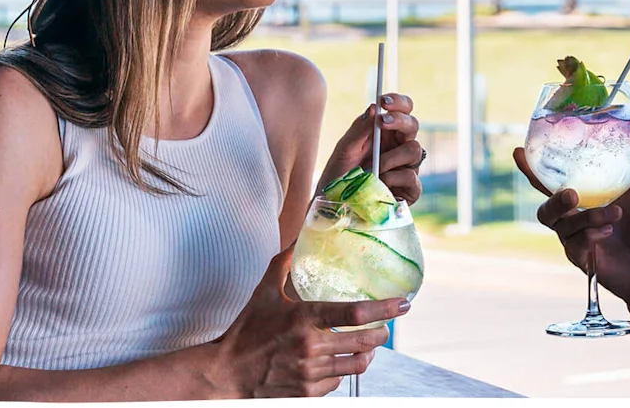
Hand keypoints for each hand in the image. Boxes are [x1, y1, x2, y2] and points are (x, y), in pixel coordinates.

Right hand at [213, 246, 407, 397]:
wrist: (225, 373)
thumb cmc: (246, 330)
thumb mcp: (264, 292)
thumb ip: (285, 263)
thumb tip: (300, 236)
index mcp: (304, 318)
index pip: (356, 313)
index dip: (385, 308)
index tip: (403, 304)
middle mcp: (311, 347)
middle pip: (366, 342)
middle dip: (382, 333)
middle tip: (385, 326)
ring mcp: (311, 373)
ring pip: (357, 364)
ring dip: (367, 354)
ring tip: (368, 345)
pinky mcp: (308, 393)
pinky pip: (339, 382)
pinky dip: (343, 371)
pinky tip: (339, 362)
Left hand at [320, 94, 422, 204]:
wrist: (335, 209)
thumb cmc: (339, 177)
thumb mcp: (344, 150)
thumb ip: (359, 129)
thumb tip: (374, 107)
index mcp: (386, 134)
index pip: (402, 111)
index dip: (399, 102)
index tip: (385, 100)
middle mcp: (399, 148)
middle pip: (414, 124)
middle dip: (400, 120)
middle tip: (383, 122)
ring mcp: (406, 168)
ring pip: (415, 150)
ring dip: (391, 156)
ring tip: (373, 168)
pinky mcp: (410, 190)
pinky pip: (412, 177)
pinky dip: (394, 178)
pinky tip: (381, 183)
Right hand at [514, 145, 629, 313]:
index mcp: (578, 199)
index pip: (548, 183)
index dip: (531, 170)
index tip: (518, 152)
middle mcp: (569, 219)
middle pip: (545, 209)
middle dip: (554, 199)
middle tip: (572, 193)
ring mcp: (572, 240)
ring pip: (563, 226)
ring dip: (588, 217)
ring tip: (615, 212)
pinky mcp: (580, 258)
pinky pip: (575, 245)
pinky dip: (592, 235)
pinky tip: (609, 231)